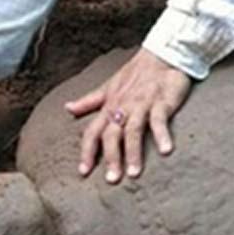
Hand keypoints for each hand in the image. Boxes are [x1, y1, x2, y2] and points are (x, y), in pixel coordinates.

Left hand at [66, 48, 191, 183]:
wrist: (162, 54)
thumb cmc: (135, 73)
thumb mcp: (108, 87)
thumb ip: (89, 101)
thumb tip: (68, 109)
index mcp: (109, 106)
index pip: (93, 132)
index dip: (87, 151)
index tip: (83, 172)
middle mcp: (122, 107)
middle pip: (112, 135)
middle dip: (110, 158)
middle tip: (112, 180)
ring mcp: (141, 105)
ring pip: (133, 131)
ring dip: (133, 152)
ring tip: (134, 173)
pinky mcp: (161, 102)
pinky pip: (160, 120)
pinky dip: (162, 135)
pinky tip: (166, 151)